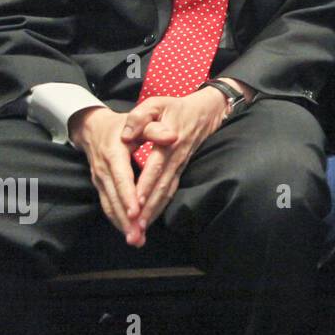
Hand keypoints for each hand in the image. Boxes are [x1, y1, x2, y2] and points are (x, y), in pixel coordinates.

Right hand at [69, 106, 144, 245]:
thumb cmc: (122, 124)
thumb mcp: (139, 120)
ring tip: (135, 240)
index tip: (135, 212)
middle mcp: (104, 170)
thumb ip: (154, 129)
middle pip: (114, 198)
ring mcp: (100, 180)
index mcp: (114, 153)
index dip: (128, 195)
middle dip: (125, 219)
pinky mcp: (101, 187)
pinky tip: (128, 232)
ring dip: (121, 224)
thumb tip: (171, 136)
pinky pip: (109, 206)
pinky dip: (118, 220)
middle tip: (137, 237)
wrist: (94, 128)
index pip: (121, 177)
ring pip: (110, 206)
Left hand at [120, 88, 228, 228]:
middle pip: (162, 186)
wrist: (207, 111)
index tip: (136, 203)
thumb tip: (126, 133)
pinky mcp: (181, 169)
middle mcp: (176, 157)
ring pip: (167, 192)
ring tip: (141, 231)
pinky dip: (161, 206)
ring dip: (155, 212)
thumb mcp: (156, 103)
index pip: (156, 166)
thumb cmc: (177, 107)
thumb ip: (140, 116)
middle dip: (149, 208)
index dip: (146, 185)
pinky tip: (151, 218)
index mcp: (168, 141)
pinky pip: (171, 190)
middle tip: (135, 228)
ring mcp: (180, 165)